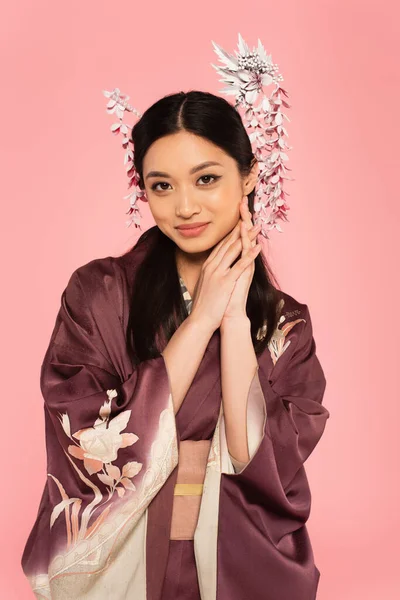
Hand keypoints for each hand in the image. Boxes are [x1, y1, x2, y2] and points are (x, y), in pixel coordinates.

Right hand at [188, 205, 260, 334]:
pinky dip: (249, 255)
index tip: (240, 223)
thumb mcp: (206, 286)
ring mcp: (218, 273)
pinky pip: (240, 265)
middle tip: (250, 217)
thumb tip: (213, 272)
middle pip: (228, 243)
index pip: (221, 245)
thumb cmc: (204, 306)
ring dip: (247, 237)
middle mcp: (212, 266)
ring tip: (257, 227)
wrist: (199, 319)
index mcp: (208, 266)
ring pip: (234, 250)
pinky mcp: (225, 282)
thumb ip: (210, 276)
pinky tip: (258, 247)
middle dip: (240, 229)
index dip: (232, 233)